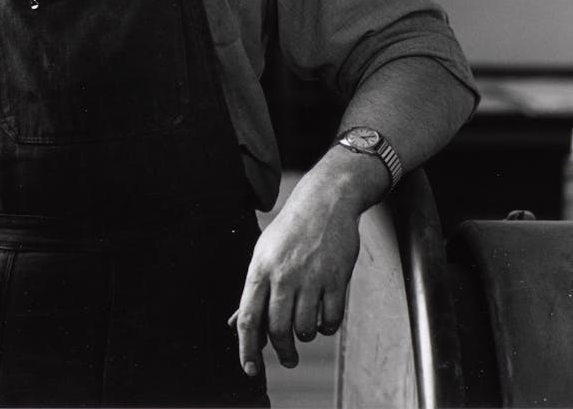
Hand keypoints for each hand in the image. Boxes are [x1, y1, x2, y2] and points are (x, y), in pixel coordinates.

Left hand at [231, 171, 361, 373]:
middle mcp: (283, 275)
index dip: (247, 350)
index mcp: (260, 269)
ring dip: (306, 334)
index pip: (248, 318)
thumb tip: (235, 325)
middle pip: (278, 330)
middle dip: (283, 352)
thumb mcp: (264, 254)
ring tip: (307, 323)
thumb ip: (253, 292)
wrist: (324, 202)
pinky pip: (331, 321)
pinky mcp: (336, 279)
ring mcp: (311, 277)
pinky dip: (328, 326)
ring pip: (306, 329)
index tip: (251, 371)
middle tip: (288, 359)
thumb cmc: (290, 231)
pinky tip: (324, 315)